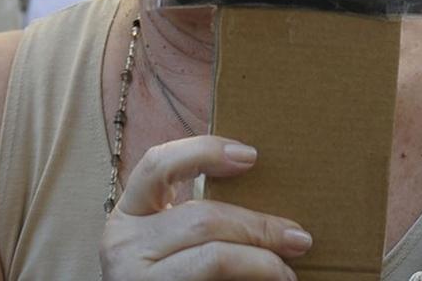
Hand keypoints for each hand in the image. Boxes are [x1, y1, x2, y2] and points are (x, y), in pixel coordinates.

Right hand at [101, 137, 311, 280]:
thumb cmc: (161, 276)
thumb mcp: (161, 242)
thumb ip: (191, 220)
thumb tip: (258, 194)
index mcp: (127, 215)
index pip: (158, 164)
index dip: (204, 152)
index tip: (251, 156)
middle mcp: (124, 243)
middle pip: (202, 218)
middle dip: (258, 226)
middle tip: (297, 237)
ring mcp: (138, 278)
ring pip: (214, 257)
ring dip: (262, 261)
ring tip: (287, 271)